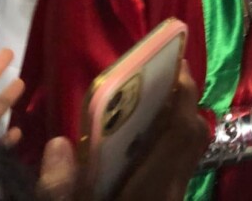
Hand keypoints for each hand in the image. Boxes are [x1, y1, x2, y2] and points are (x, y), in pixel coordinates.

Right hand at [38, 61, 208, 200]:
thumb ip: (59, 191)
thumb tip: (59, 144)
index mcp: (152, 189)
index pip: (182, 133)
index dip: (183, 94)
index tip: (174, 63)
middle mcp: (171, 191)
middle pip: (193, 136)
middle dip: (184, 101)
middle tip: (161, 74)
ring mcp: (174, 196)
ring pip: (191, 149)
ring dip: (179, 119)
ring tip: (153, 97)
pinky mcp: (170, 200)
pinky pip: (181, 162)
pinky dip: (172, 140)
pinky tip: (144, 138)